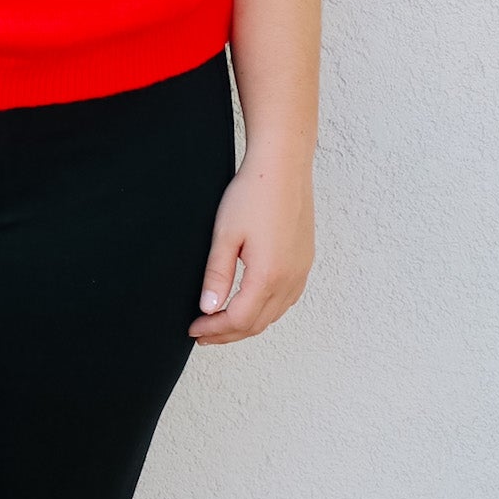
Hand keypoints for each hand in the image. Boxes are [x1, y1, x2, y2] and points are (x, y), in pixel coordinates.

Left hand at [188, 150, 313, 344]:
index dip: (214, 329)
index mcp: (268, 276)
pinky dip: (265, 310)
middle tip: (203, 333)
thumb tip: (208, 308)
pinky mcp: (305, 261)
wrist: (283, 165)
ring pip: (273, 314)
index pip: (238, 320)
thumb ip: (217, 275)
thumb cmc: (253, 194)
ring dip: (247, 324)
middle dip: (228, 333)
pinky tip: (251, 304)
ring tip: (222, 322)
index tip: (194, 328)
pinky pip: (286, 300)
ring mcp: (301, 271)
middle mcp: (290, 280)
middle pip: (257, 323)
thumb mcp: (225, 234)